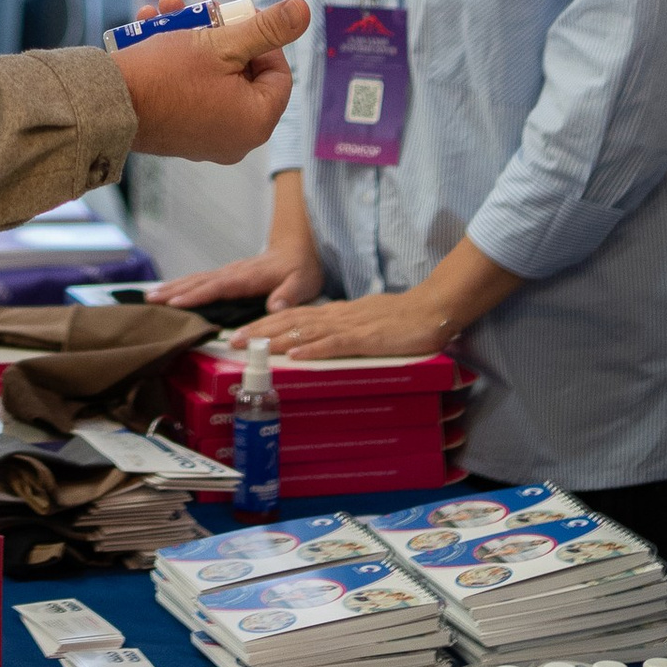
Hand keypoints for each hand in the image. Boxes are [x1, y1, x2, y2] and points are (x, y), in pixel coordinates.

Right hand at [113, 0, 307, 164]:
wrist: (107, 105)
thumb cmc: (167, 76)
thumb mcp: (221, 44)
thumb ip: (266, 29)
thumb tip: (303, 11)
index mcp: (255, 122)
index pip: (277, 73)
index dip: (260, 39)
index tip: (234, 18)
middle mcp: (234, 138)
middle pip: (241, 72)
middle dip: (218, 32)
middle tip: (201, 11)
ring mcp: (204, 138)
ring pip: (210, 76)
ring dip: (191, 38)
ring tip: (166, 10)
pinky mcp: (177, 132)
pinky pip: (188, 91)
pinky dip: (175, 62)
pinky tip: (149, 29)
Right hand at [152, 164, 323, 313]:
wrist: (299, 248)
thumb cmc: (301, 268)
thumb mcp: (302, 283)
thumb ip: (288, 295)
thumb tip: (274, 308)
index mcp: (248, 276)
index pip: (218, 286)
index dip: (196, 295)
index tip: (175, 303)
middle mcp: (233, 272)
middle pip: (199, 281)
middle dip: (174, 291)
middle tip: (150, 300)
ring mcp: (228, 272)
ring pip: (196, 280)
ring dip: (173, 288)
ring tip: (150, 296)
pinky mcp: (227, 276)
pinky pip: (201, 281)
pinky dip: (182, 286)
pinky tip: (169, 293)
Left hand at [236, 290, 454, 360]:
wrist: (433, 309)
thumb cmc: (403, 320)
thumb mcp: (365, 324)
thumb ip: (343, 332)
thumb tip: (322, 343)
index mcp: (336, 314)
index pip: (294, 316)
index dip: (266, 323)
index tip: (244, 333)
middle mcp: (336, 316)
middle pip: (291, 321)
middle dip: (260, 330)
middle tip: (233, 341)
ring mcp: (350, 326)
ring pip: (305, 331)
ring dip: (276, 340)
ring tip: (252, 347)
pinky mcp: (366, 338)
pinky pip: (334, 344)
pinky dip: (313, 350)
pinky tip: (295, 356)